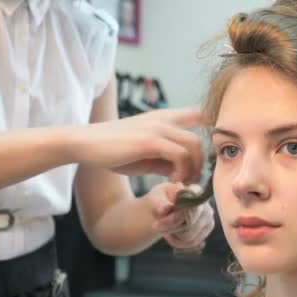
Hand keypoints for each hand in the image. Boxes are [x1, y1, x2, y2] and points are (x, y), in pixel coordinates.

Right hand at [76, 108, 203, 183]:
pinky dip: (181, 171)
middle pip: (201, 137)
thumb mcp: (145, 155)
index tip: (206, 156)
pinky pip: (180, 154)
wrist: (85, 144)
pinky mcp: (150, 140)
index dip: (211, 130)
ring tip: (180, 182)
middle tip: (191, 181)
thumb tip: (183, 172)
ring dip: (193, 168)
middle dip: (202, 163)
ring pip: (194, 145)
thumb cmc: (113, 150)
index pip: (199, 113)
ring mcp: (158, 128)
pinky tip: (171, 180)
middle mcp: (164, 119)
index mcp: (164, 118)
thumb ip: (165, 159)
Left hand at [147, 182, 214, 249]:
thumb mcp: (156, 198)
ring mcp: (208, 218)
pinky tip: (169, 235)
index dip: (175, 215)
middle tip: (156, 225)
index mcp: (194, 190)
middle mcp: (205, 204)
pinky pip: (192, 242)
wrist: (165, 209)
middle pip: (189, 223)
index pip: (190, 206)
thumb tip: (167, 207)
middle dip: (170, 226)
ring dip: (173, 235)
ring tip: (162, 229)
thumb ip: (161, 203)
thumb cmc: (161, 200)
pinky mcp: (206, 230)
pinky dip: (177, 242)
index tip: (159, 214)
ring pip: (190, 235)